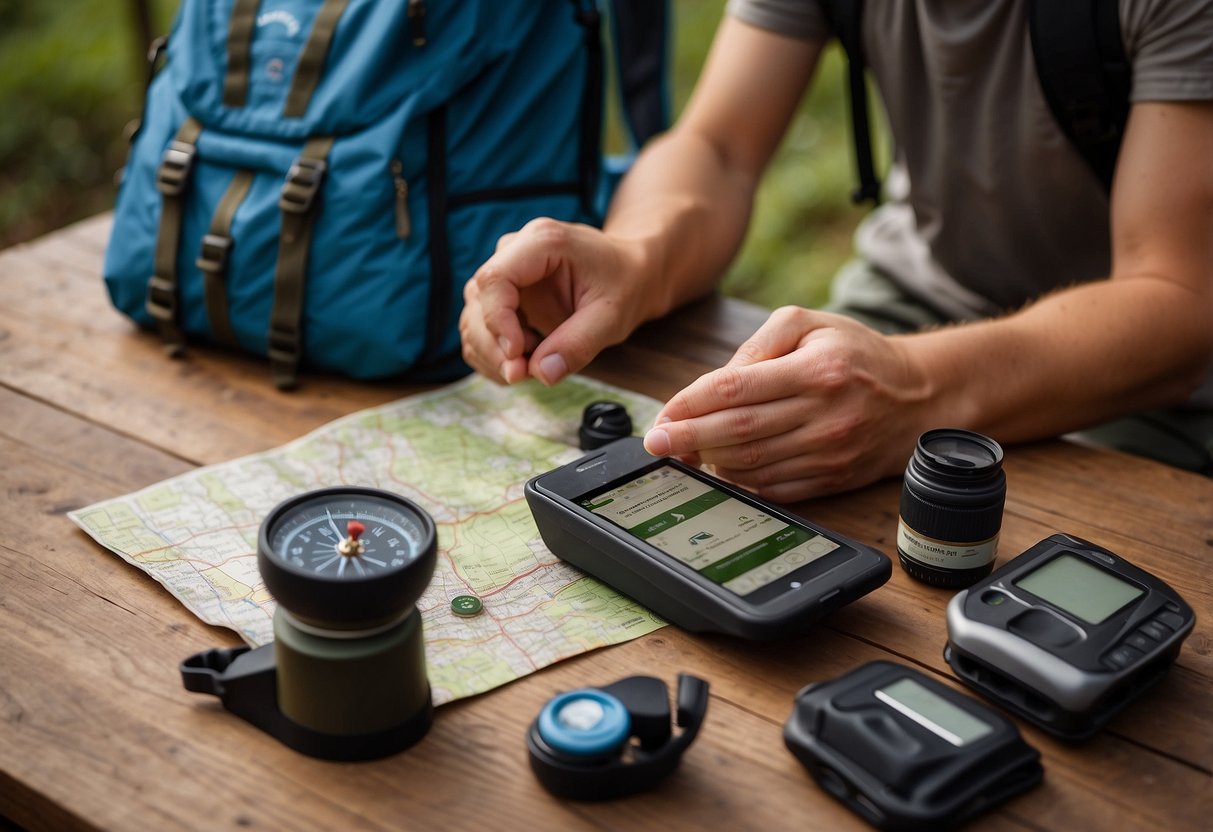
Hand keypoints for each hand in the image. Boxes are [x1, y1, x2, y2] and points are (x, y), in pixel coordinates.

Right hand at [460, 218, 647, 385]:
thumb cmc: (623, 285)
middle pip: (477, 301)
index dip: (497, 322)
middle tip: (525, 375)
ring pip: (472, 318)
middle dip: (494, 348)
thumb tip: (543, 374)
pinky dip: (494, 356)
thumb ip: (579, 344)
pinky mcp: (500, 295)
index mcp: (541, 242)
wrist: (627, 272)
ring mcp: (503, 272)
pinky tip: (525, 363)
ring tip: (534, 365)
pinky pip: (480, 330)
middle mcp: (513, 250)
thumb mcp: (612, 316)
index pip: (495, 279)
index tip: (518, 356)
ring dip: (493, 355)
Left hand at [643, 306, 931, 499]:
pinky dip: (739, 481)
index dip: (690, 404)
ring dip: (709, 462)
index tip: (662, 415)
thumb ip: (758, 344)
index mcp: (816, 369)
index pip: (735, 388)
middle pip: (738, 432)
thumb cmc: (855, 354)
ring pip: (752, 464)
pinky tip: (719, 469)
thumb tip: (715, 382)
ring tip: (683, 454)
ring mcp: (828, 452)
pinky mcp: (832, 478)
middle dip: (687, 438)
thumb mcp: (810, 324)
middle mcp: (824, 413)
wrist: (918, 396)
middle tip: (655, 443)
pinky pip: (774, 488)